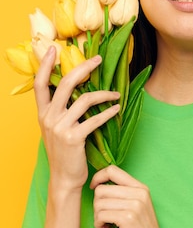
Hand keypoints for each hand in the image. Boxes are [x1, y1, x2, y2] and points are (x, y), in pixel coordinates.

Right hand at [34, 47, 119, 189]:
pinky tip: (117, 109)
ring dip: (104, 94)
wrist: (64, 178)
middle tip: (98, 60)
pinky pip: (94, 119)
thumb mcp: (56, 130)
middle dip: (83, 68)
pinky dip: (108, 112)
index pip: (40, 84)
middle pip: (65, 84)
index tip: (53, 49)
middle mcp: (49, 117)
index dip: (46, 65)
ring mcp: (60, 127)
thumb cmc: (64, 153)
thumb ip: (61, 112)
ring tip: (116, 95)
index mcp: (43, 113)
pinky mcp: (74, 137)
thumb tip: (77, 93)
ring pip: (84, 99)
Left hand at [90, 165, 170, 227]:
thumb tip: (97, 185)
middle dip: (96, 205)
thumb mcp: (137, 207)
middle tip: (103, 218)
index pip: (112, 170)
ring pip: (99, 203)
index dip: (97, 177)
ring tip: (105, 226)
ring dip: (97, 217)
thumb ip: (123, 194)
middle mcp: (139, 193)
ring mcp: (135, 205)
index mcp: (141, 187)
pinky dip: (98, 225)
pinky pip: (101, 215)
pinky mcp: (128, 218)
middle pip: (101, 189)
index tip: (94, 189)